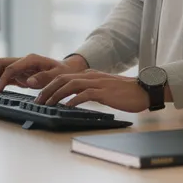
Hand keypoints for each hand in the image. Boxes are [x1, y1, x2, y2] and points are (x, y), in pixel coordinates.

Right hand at [0, 53, 86, 90]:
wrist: (68, 70)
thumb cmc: (63, 72)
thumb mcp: (58, 75)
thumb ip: (44, 78)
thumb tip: (29, 81)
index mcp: (31, 59)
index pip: (11, 67)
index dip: (2, 78)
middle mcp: (24, 61)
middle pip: (1, 63)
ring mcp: (21, 67)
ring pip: (1, 68)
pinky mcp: (21, 73)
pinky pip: (7, 76)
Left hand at [35, 70, 150, 111]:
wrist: (144, 90)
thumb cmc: (125, 92)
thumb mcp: (104, 88)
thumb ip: (90, 90)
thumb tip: (76, 98)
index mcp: (90, 74)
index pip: (64, 76)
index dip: (49, 84)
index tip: (40, 95)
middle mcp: (91, 76)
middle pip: (62, 78)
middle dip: (47, 89)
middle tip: (38, 100)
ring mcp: (97, 83)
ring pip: (70, 85)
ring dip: (56, 95)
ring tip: (48, 104)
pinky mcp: (104, 92)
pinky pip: (85, 94)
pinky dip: (73, 100)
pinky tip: (66, 107)